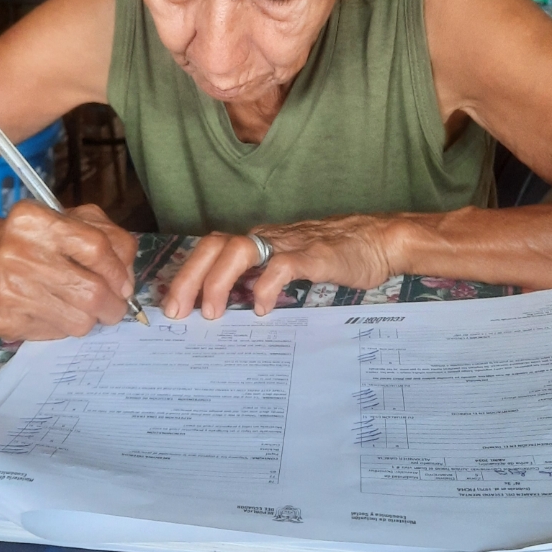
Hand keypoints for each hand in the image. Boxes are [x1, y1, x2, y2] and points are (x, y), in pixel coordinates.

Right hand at [0, 201, 138, 341]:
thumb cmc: (34, 240)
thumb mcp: (69, 222)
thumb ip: (108, 238)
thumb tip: (126, 281)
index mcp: (35, 220)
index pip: (96, 248)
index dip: (119, 271)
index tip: (124, 285)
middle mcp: (16, 252)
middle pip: (91, 292)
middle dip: (113, 306)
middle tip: (113, 308)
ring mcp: (6, 289)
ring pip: (78, 321)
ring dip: (88, 319)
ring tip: (79, 307)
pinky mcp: (1, 319)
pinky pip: (54, 335)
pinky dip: (61, 327)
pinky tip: (50, 311)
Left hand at [162, 214, 402, 319]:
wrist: (379, 240)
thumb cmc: (335, 257)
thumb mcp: (289, 269)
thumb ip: (262, 281)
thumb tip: (231, 310)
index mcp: (258, 243)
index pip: (211, 250)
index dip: (186, 274)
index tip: (172, 306)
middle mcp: (267, 239)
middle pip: (214, 246)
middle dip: (189, 277)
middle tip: (177, 312)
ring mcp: (289, 244)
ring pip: (239, 249)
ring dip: (218, 281)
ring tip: (211, 312)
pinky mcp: (314, 255)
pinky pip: (282, 265)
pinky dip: (266, 286)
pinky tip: (261, 309)